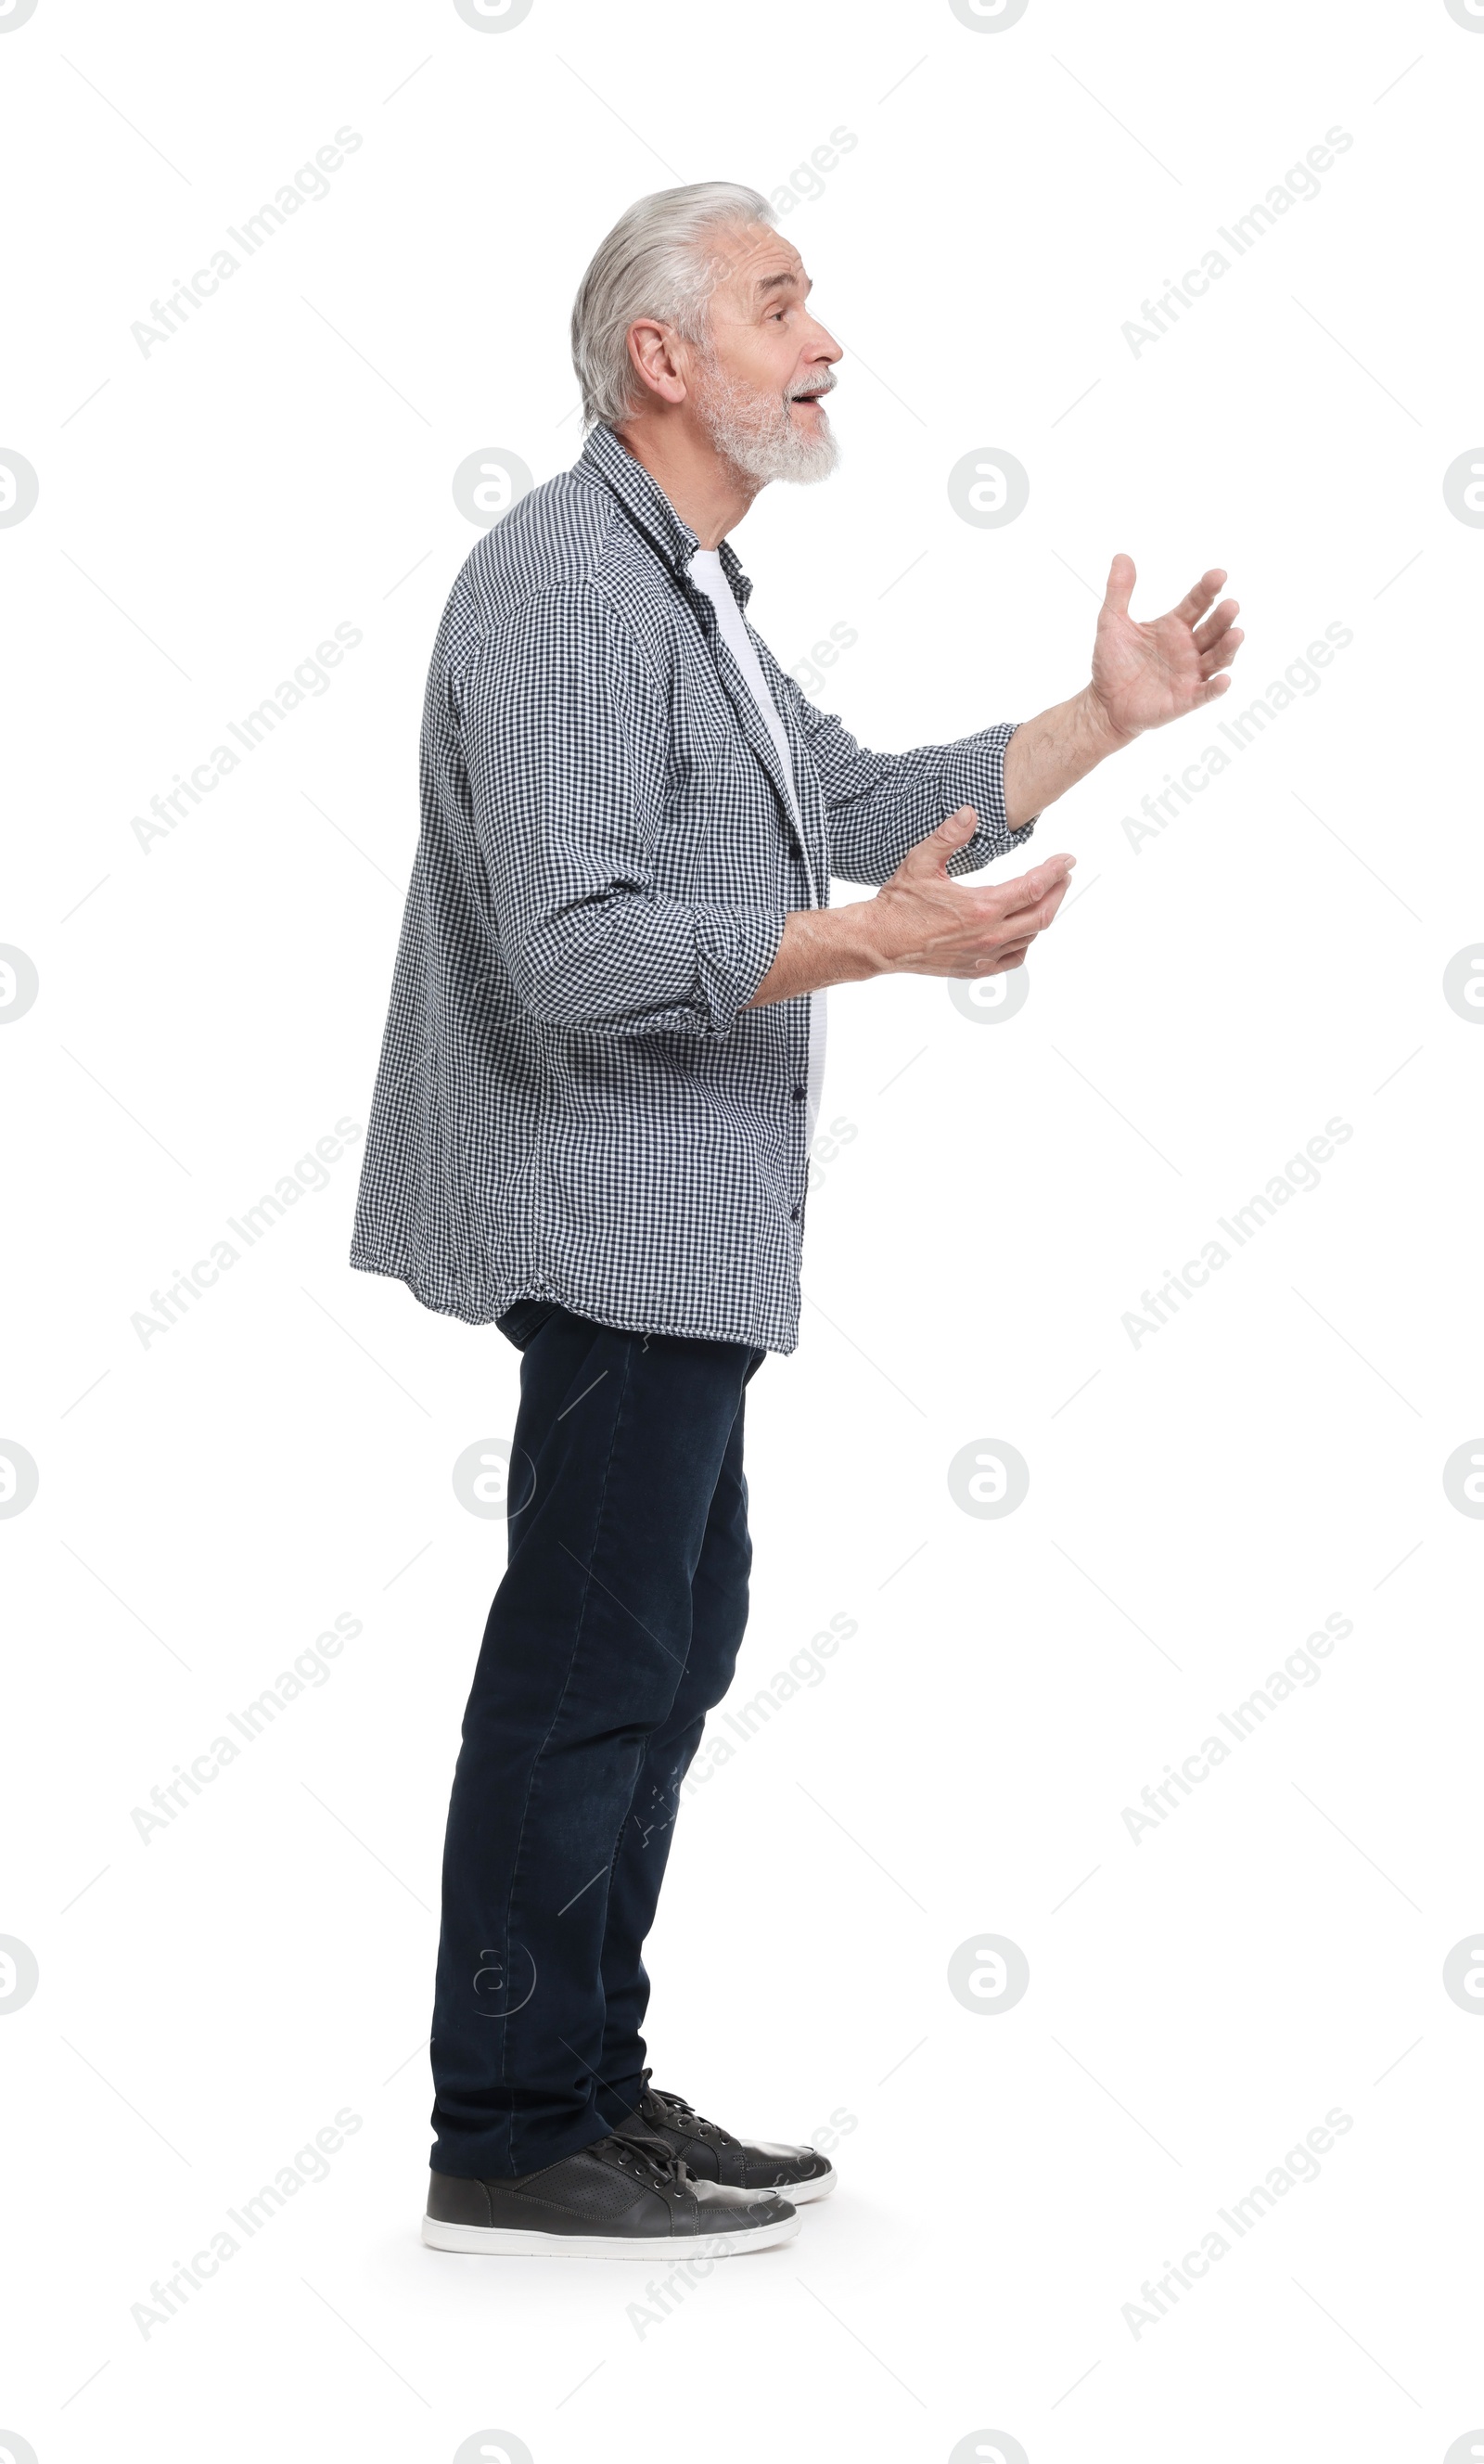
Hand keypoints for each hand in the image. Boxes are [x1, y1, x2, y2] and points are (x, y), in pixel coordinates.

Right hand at [869, 807, 1074, 977]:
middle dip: (1058, 892)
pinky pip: (1014, 959)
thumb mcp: (921, 861)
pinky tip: (1024, 931)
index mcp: (982, 907)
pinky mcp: (975, 969)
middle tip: (1064, 876)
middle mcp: (989, 935)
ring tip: (1047, 898)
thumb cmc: (899, 902)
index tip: (1068, 860)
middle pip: (1041, 914)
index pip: (1034, 887)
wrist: (879, 942)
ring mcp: (983, 956)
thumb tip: (971, 812)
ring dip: (1043, 915)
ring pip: (1030, 937)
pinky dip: (1026, 943)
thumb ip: (949, 836)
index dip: (1055, 871)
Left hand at [1087, 554, 1242, 744]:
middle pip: (1213, 629)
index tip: (1219, 575)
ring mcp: (1190, 673)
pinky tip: (1224, 680)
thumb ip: (1119, 591)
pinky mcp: (1186, 699)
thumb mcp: (1112, 623)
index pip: (1197, 602)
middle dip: (1223, 618)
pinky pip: (1206, 693)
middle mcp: (1189, 647)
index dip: (1208, 589)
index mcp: (1175, 626)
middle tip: (1231, 605)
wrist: (1104, 703)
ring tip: (1237, 634)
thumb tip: (1121, 556)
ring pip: (1217, 658)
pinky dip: (1216, 688)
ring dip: (1228, 647)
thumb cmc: (1112, 663)